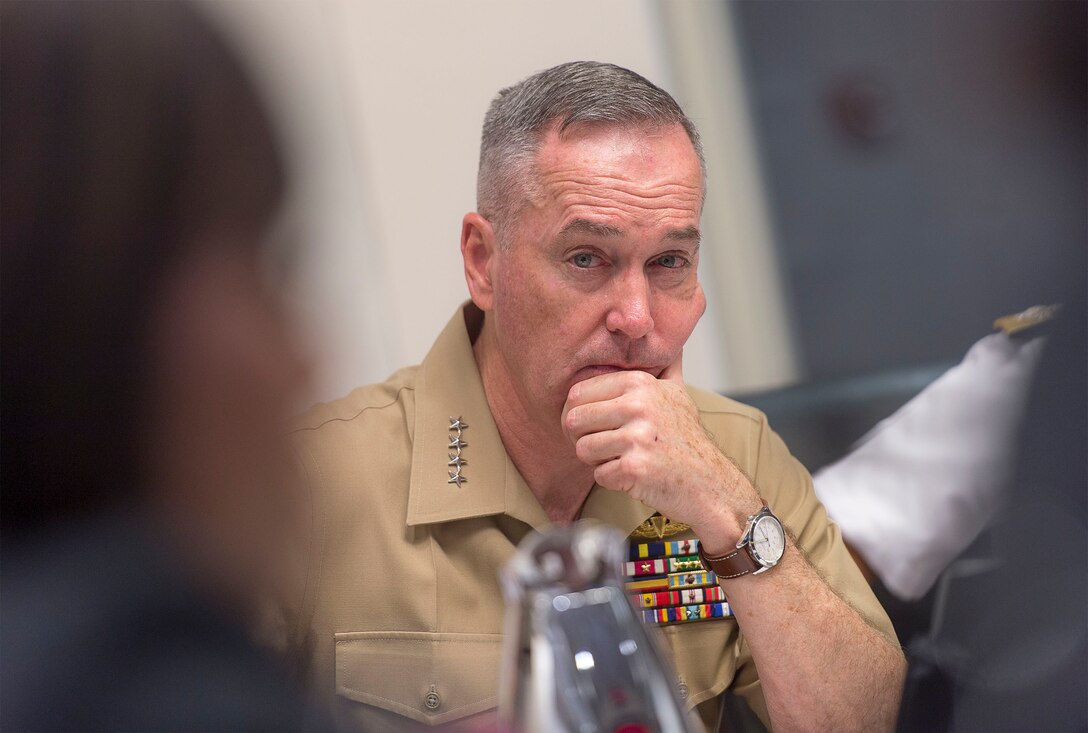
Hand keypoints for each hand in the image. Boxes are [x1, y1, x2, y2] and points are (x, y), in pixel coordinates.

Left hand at [561, 354, 758, 549]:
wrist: (710, 482)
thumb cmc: (687, 440)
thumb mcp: (678, 394)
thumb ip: (666, 367)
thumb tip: (670, 343)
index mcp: (639, 383)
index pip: (577, 393)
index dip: (577, 413)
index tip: (593, 426)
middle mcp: (638, 406)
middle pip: (573, 420)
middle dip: (581, 438)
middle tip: (605, 447)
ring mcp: (637, 437)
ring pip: (582, 449)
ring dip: (596, 461)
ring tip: (621, 459)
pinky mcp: (635, 468)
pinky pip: (598, 475)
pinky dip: (612, 480)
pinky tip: (634, 476)